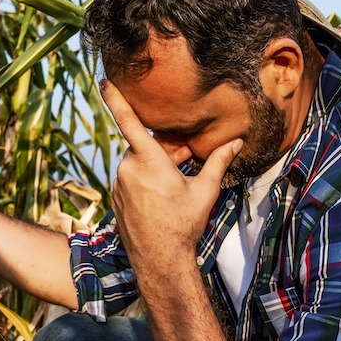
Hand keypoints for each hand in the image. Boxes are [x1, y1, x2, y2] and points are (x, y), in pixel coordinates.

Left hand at [100, 81, 240, 282]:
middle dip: (162, 151)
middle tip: (184, 164)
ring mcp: (118, 185)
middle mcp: (128, 169)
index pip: (128, 121)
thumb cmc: (183, 225)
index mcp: (148, 161)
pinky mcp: (115, 198)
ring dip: (153, 168)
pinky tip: (158, 201)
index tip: (104, 80)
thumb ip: (217, 162)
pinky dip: (143, 182)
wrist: (160, 261)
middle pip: (144, 148)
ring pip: (137, 164)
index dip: (116, 98)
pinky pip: (129, 180)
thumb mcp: (204, 191)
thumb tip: (236, 142)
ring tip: (171, 188)